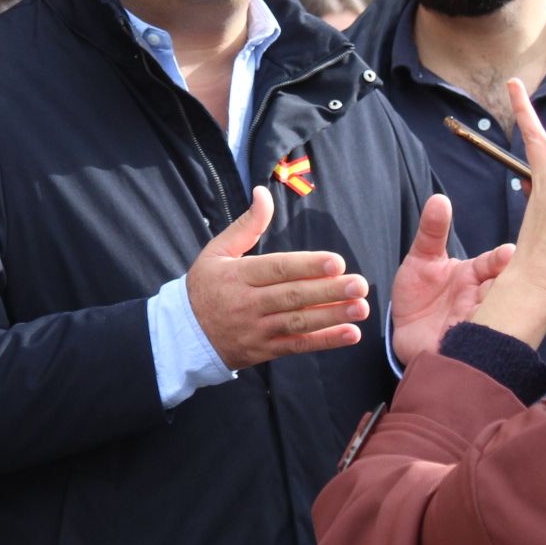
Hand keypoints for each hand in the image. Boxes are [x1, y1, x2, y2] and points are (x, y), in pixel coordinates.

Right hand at [186, 185, 370, 370]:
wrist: (185, 335)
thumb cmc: (205, 286)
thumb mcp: (217, 251)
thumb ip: (246, 224)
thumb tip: (263, 193)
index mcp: (237, 275)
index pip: (277, 269)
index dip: (307, 266)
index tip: (337, 261)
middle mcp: (247, 303)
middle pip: (292, 296)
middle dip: (328, 291)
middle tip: (359, 284)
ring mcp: (256, 330)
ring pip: (298, 323)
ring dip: (332, 316)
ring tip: (361, 308)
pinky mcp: (264, 351)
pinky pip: (297, 346)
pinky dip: (325, 341)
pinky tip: (350, 334)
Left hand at [388, 193, 514, 365]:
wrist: (405, 334)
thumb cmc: (418, 294)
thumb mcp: (421, 259)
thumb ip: (431, 231)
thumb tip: (439, 199)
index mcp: (475, 274)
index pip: (495, 263)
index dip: (501, 259)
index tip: (507, 255)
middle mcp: (482, 297)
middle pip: (505, 288)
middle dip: (510, 285)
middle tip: (511, 281)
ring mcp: (479, 321)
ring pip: (499, 314)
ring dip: (499, 311)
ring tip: (494, 308)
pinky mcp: (471, 344)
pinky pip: (484, 340)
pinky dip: (485, 335)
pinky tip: (481, 332)